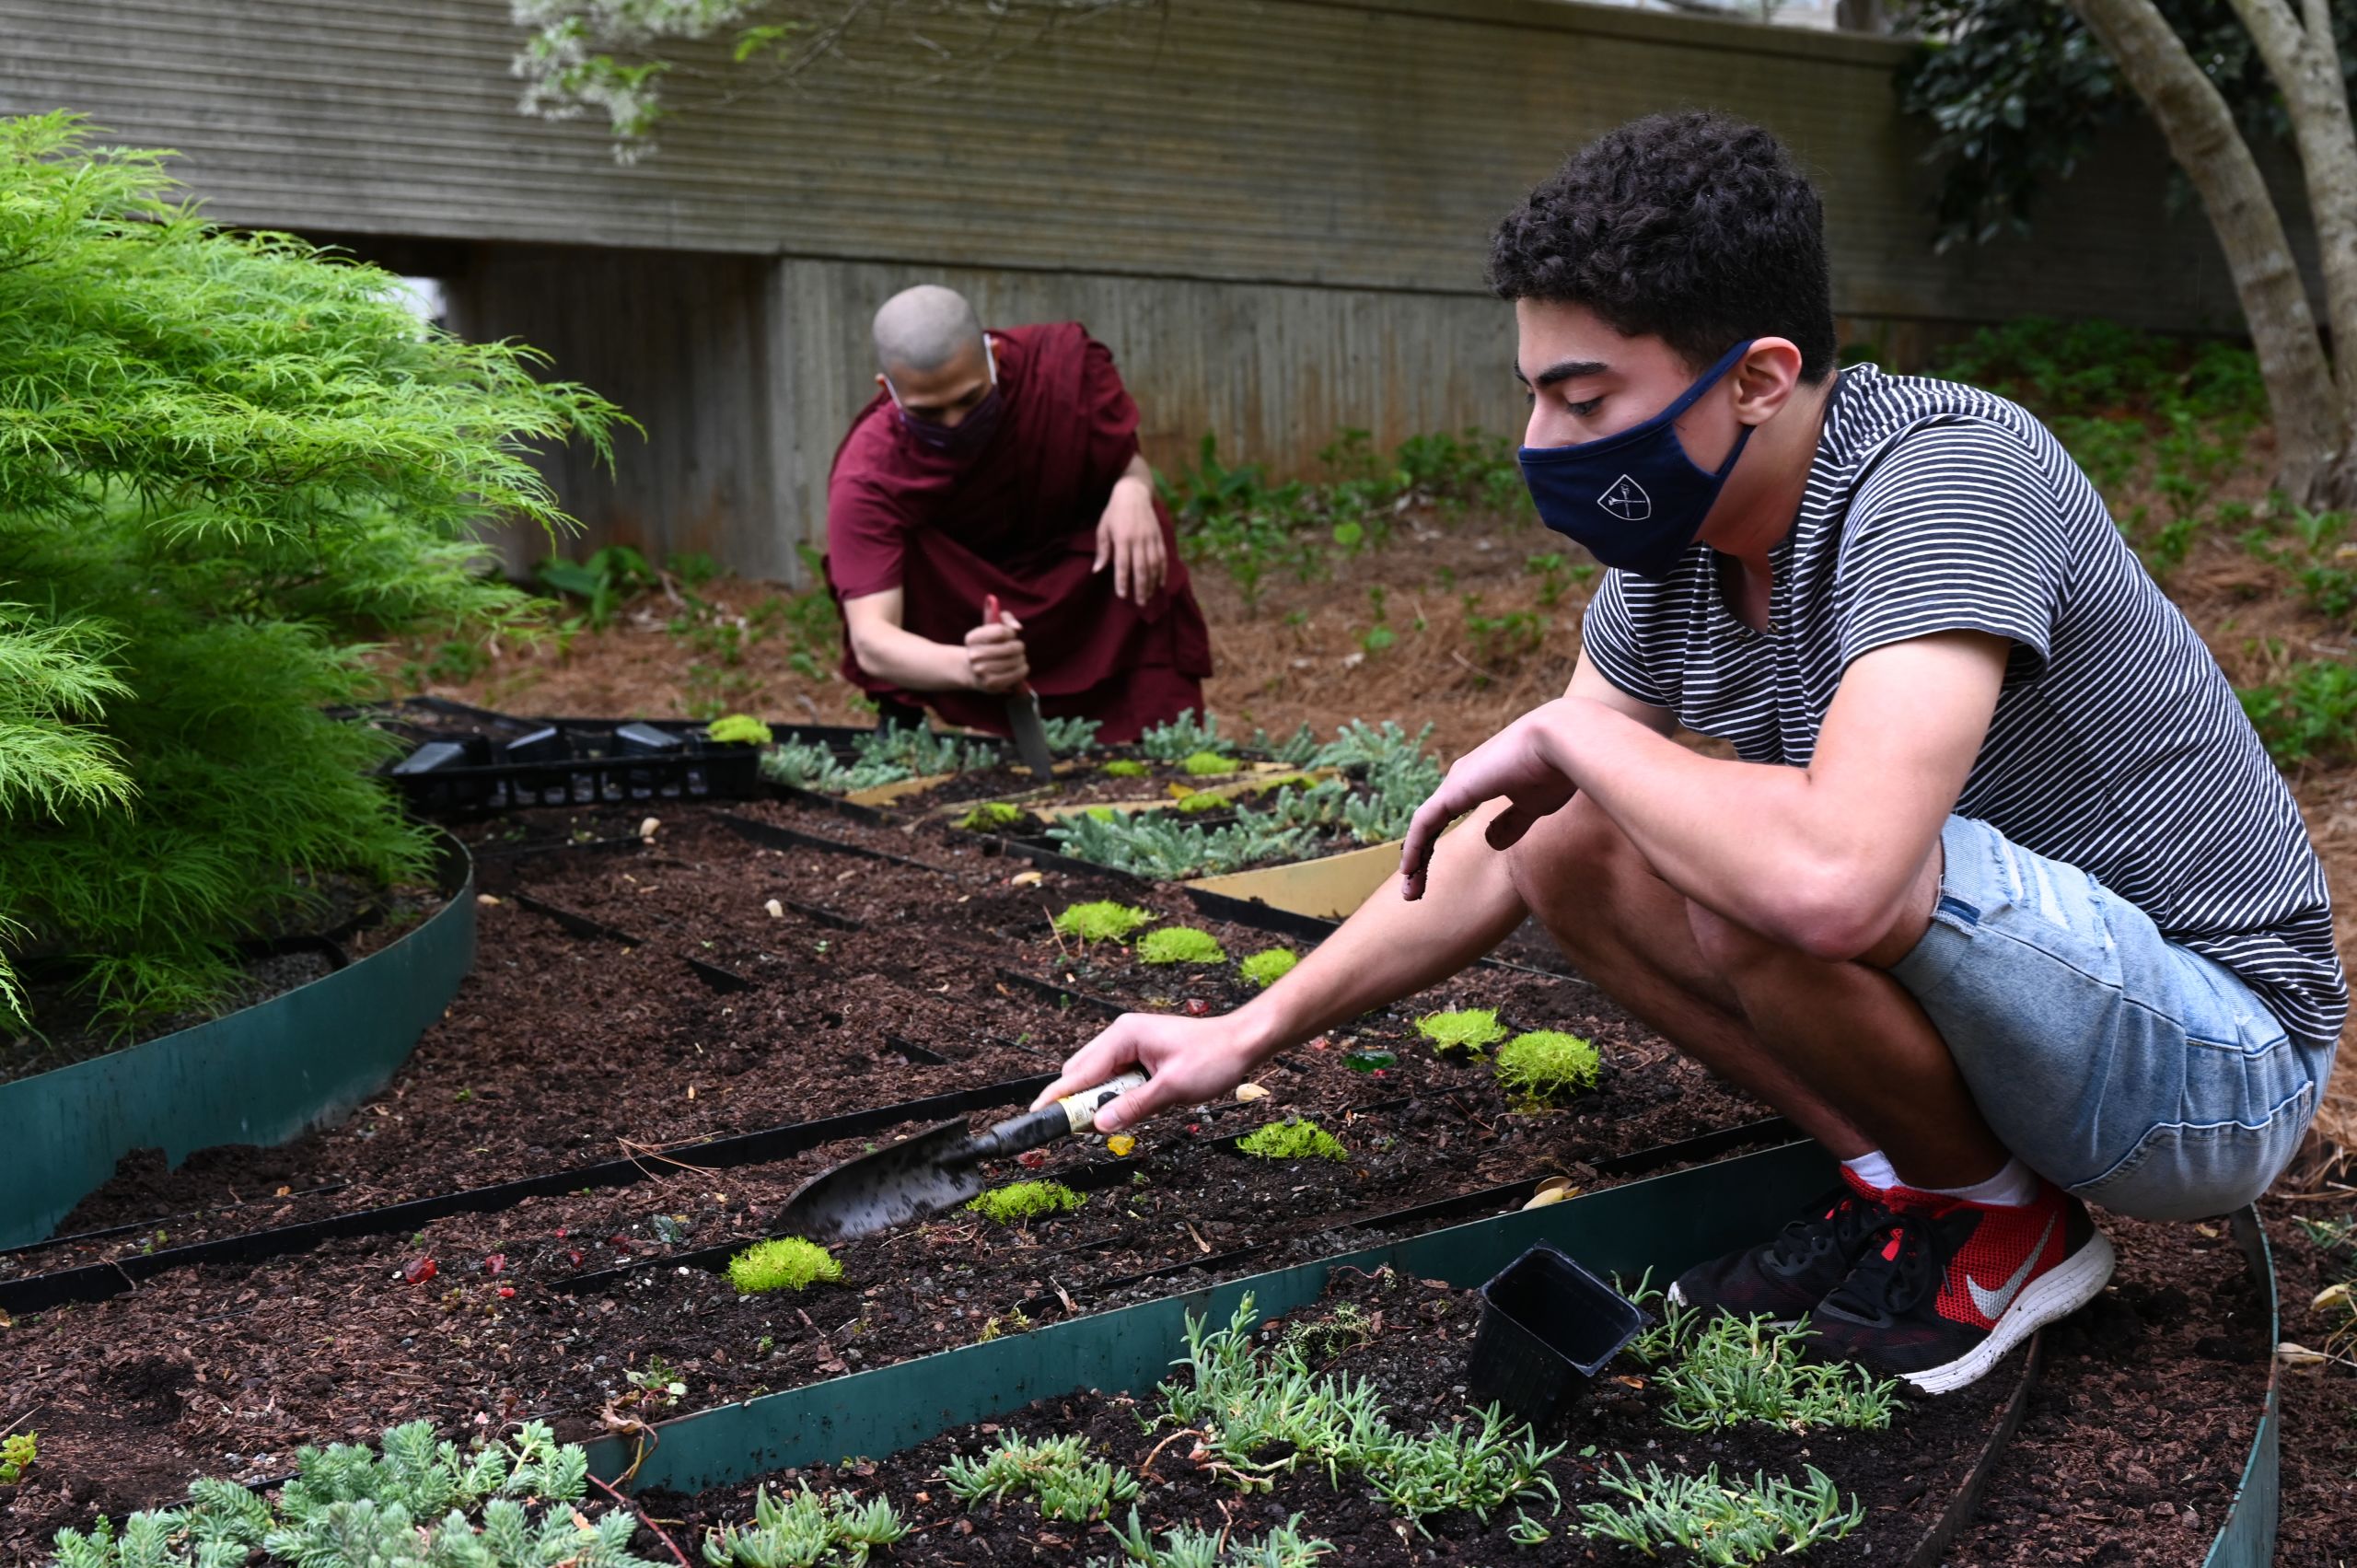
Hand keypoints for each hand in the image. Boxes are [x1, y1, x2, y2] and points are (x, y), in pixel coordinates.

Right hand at [965, 597, 1028, 692]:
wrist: (974, 671)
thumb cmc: (989, 645)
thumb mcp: (993, 626)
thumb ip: (1006, 618)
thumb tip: (1018, 628)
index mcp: (972, 639)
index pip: (1001, 631)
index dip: (1010, 633)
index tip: (1011, 635)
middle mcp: (973, 655)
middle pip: (1010, 647)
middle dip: (1019, 647)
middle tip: (1018, 648)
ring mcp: (981, 671)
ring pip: (1014, 661)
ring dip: (1021, 659)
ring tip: (1019, 658)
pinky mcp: (990, 684)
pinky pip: (1014, 675)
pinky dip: (1022, 671)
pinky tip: (1021, 668)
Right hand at [1030, 1010, 1267, 1132]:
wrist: (1244, 1042)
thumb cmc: (1214, 1057)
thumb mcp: (1172, 1088)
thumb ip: (1133, 1107)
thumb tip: (1099, 1125)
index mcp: (1123, 1035)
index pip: (1079, 1072)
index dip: (1058, 1098)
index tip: (1037, 1117)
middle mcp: (1121, 1036)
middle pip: (1083, 1075)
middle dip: (1082, 1103)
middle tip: (1086, 1131)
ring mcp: (1130, 1046)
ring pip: (1100, 1080)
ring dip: (1106, 1102)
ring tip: (1125, 1117)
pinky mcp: (1141, 1057)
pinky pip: (1118, 1082)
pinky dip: (1121, 1098)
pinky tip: (1140, 1106)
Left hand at [1093, 479, 1166, 605]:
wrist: (1134, 492)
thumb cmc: (1114, 512)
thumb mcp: (1103, 528)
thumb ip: (1102, 550)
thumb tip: (1097, 570)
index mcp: (1122, 538)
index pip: (1123, 564)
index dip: (1123, 581)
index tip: (1123, 595)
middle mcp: (1138, 540)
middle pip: (1141, 568)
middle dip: (1141, 587)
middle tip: (1140, 603)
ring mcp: (1151, 538)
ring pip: (1154, 565)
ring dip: (1152, 583)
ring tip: (1149, 596)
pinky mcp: (1159, 537)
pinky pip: (1163, 557)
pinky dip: (1163, 572)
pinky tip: (1160, 583)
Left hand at [1397, 703, 1578, 900]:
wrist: (1561, 741)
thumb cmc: (1555, 771)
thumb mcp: (1532, 806)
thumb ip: (1511, 823)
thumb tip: (1492, 841)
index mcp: (1480, 781)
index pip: (1446, 817)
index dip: (1434, 847)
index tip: (1428, 875)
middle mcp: (1462, 779)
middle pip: (1431, 824)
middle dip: (1420, 858)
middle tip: (1413, 890)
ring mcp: (1456, 783)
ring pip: (1424, 826)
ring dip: (1415, 859)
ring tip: (1409, 891)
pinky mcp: (1454, 790)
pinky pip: (1425, 822)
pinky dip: (1414, 846)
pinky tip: (1409, 868)